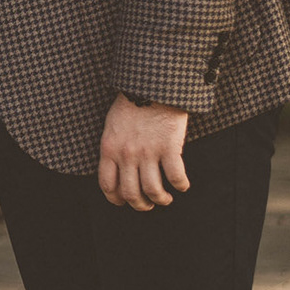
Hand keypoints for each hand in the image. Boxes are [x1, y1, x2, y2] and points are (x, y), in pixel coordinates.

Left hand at [97, 94, 189, 210]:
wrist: (151, 85)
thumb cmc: (131, 103)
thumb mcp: (112, 126)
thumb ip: (113, 148)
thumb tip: (117, 170)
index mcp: (109, 149)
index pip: (107, 184)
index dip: (115, 199)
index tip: (123, 202)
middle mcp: (127, 154)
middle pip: (130, 193)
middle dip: (140, 205)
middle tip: (148, 205)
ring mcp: (148, 152)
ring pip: (153, 190)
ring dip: (160, 199)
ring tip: (165, 198)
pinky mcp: (169, 147)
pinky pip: (176, 177)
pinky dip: (181, 185)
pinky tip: (182, 185)